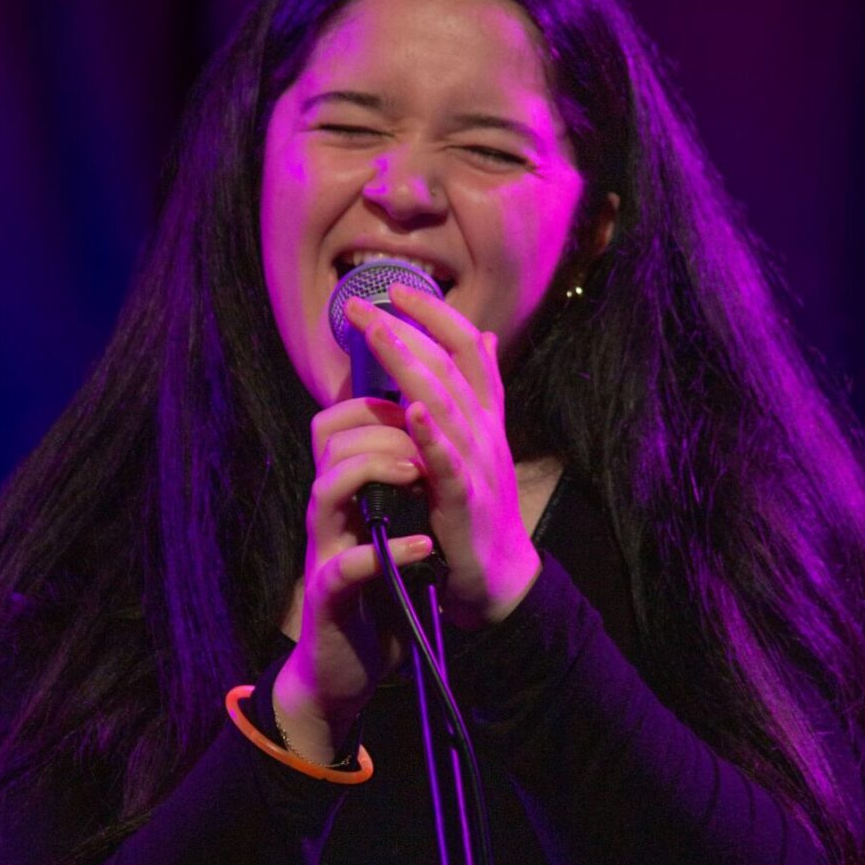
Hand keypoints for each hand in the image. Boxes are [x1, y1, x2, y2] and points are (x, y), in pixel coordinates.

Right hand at [274, 396, 432, 761]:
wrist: (346, 668)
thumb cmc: (375, 593)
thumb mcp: (388, 526)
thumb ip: (399, 482)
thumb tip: (424, 431)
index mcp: (343, 493)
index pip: (338, 422)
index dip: (375, 400)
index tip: (420, 406)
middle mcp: (328, 514)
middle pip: (330, 440)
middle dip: (381, 426)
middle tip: (425, 440)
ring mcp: (325, 552)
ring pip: (325, 489)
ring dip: (373, 469)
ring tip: (417, 474)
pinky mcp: (330, 597)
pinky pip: (348, 565)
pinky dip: (388, 552)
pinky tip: (422, 545)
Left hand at [344, 284, 541, 631]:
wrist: (500, 577)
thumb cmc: (481, 507)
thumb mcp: (482, 442)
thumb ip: (480, 393)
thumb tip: (485, 337)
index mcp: (486, 416)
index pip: (468, 348)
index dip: (436, 314)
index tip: (399, 287)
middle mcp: (485, 431)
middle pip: (449, 367)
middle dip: (407, 330)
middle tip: (364, 304)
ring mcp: (477, 464)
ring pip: (445, 404)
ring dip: (411, 366)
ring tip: (380, 334)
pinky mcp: (464, 501)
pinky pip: (447, 463)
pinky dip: (430, 435)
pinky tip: (410, 411)